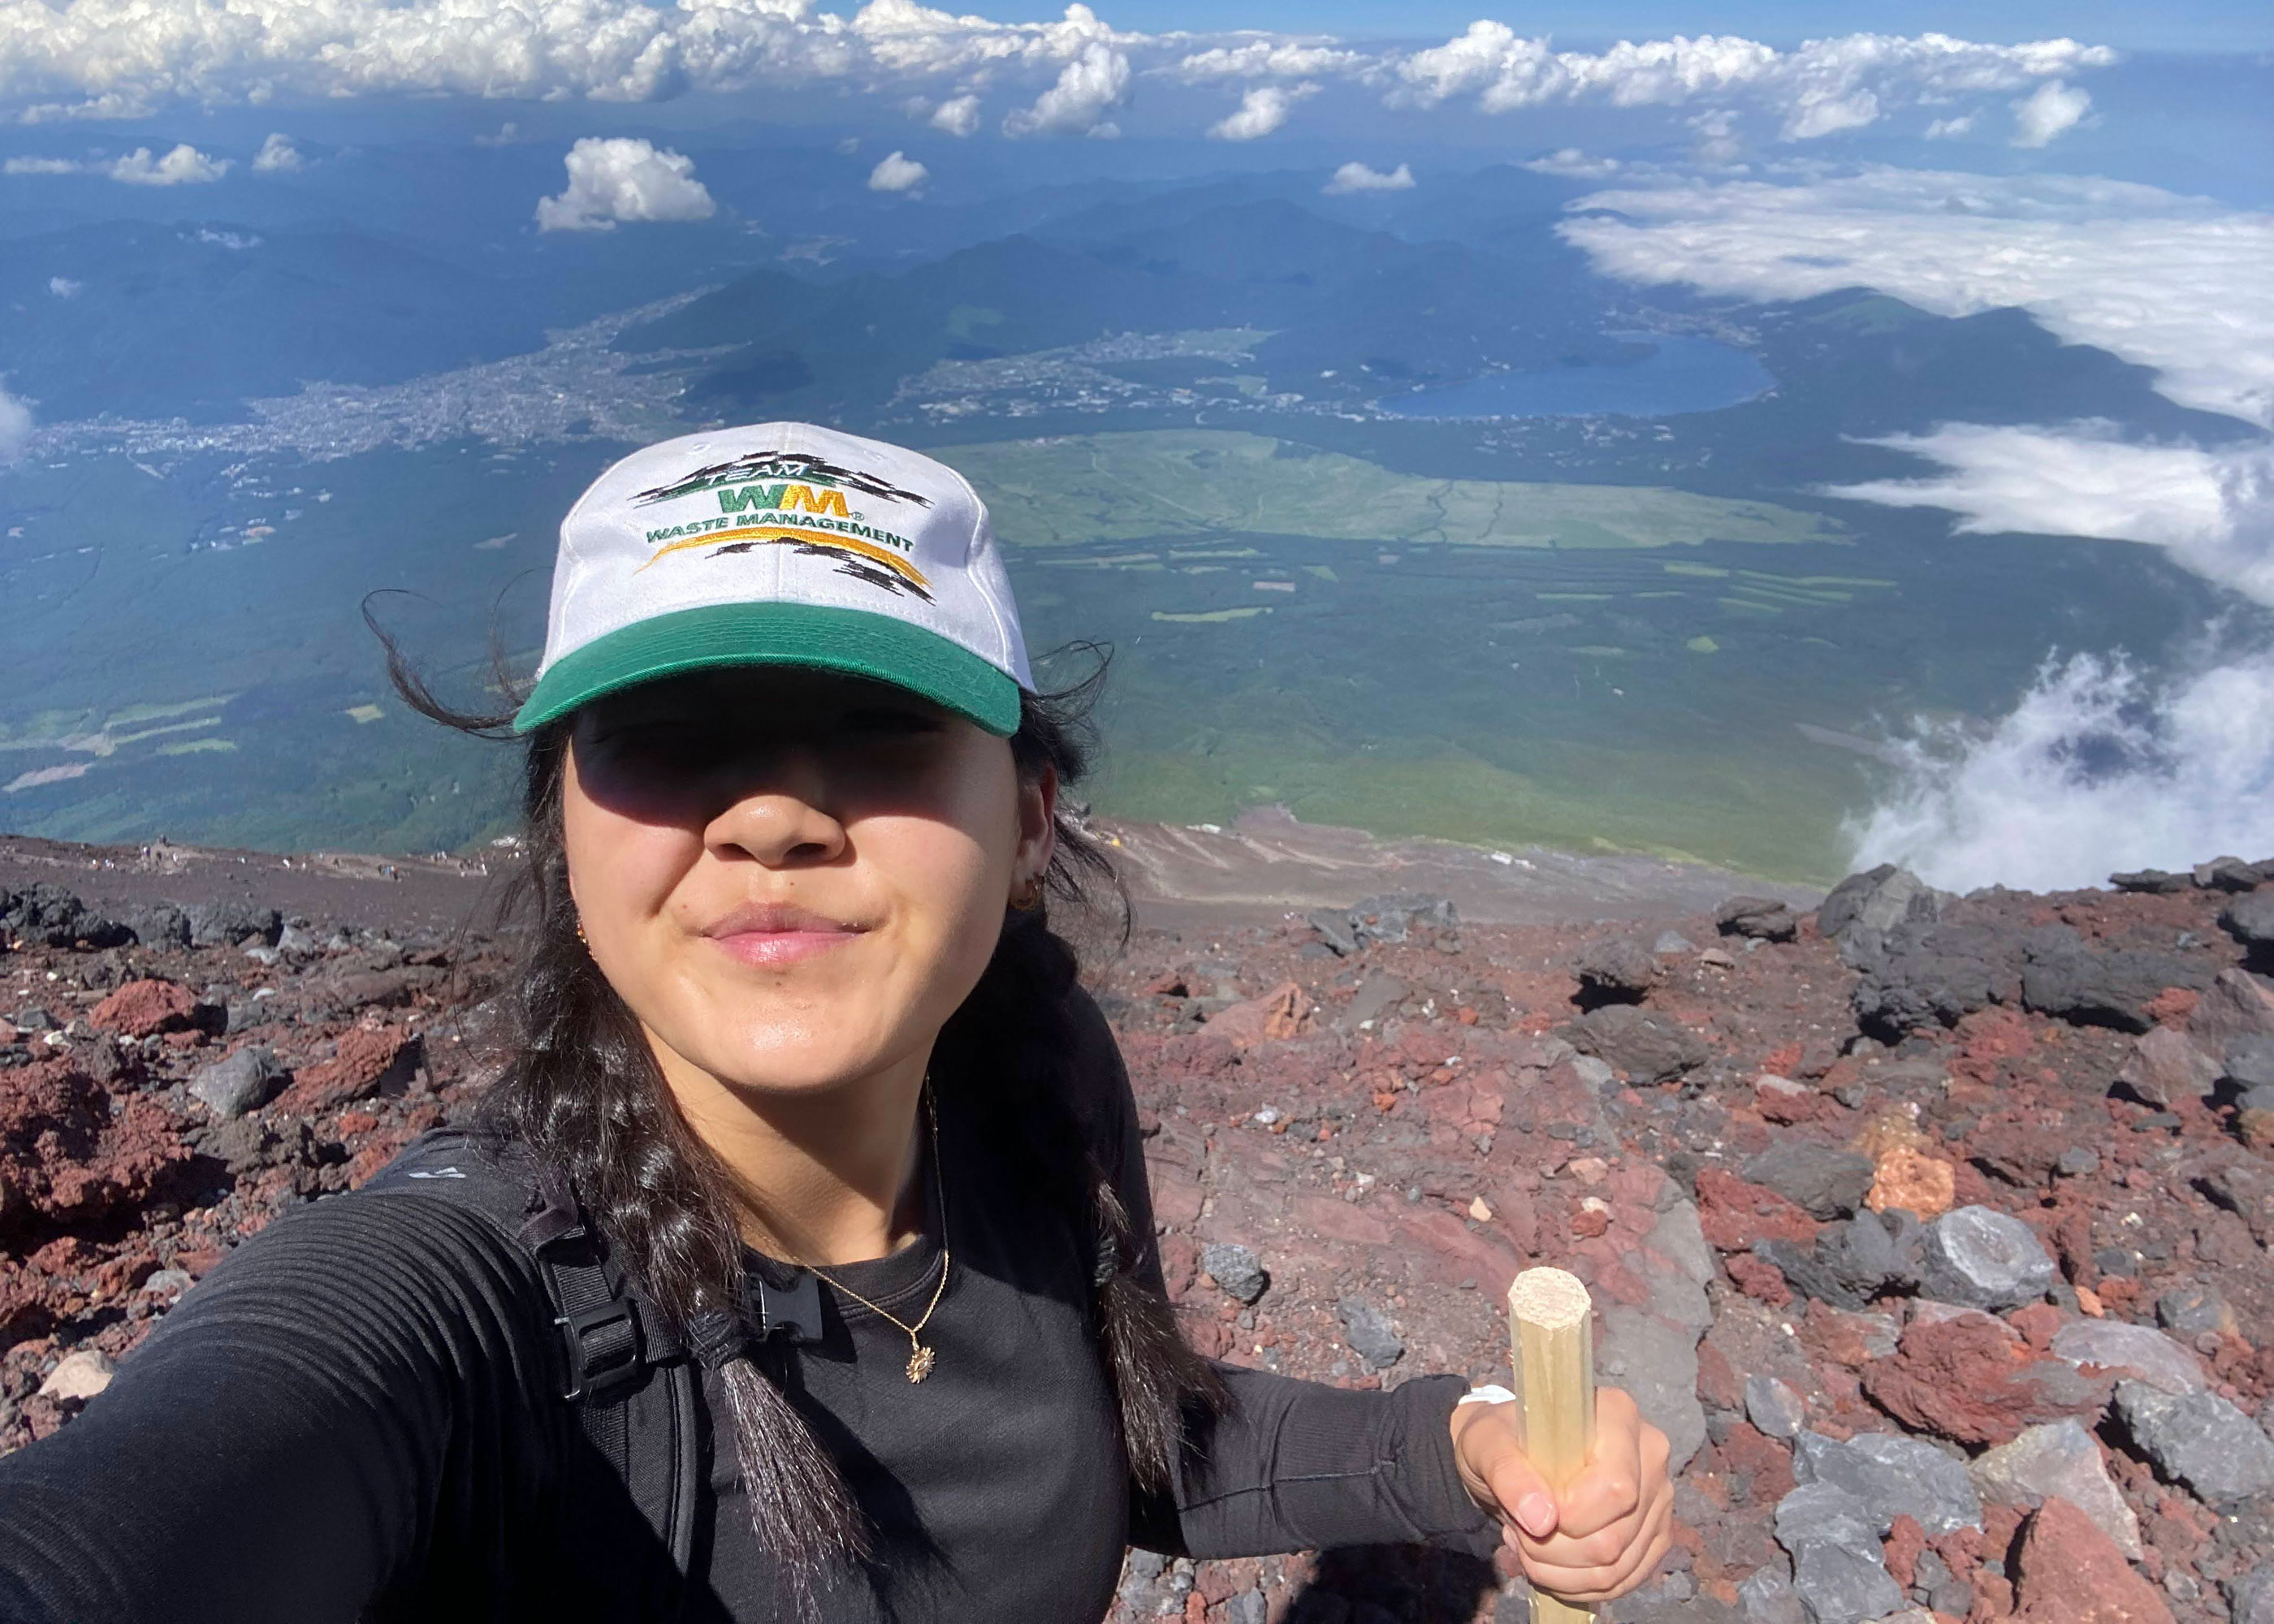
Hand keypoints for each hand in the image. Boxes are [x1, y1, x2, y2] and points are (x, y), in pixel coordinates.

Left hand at [1448, 1385, 1672, 1605]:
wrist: (1511, 1454)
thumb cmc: (1501, 1439)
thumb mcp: (1486, 1443)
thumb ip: (1507, 1473)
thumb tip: (1541, 1520)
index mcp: (1617, 1415)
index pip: (1615, 1488)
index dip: (1570, 1515)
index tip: (1529, 1513)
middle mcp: (1649, 1454)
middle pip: (1614, 1537)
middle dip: (1553, 1550)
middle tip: (1518, 1532)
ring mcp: (1658, 1497)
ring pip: (1617, 1567)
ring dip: (1560, 1572)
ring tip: (1528, 1544)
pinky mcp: (1653, 1533)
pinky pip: (1623, 1581)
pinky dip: (1578, 1584)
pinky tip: (1550, 1562)